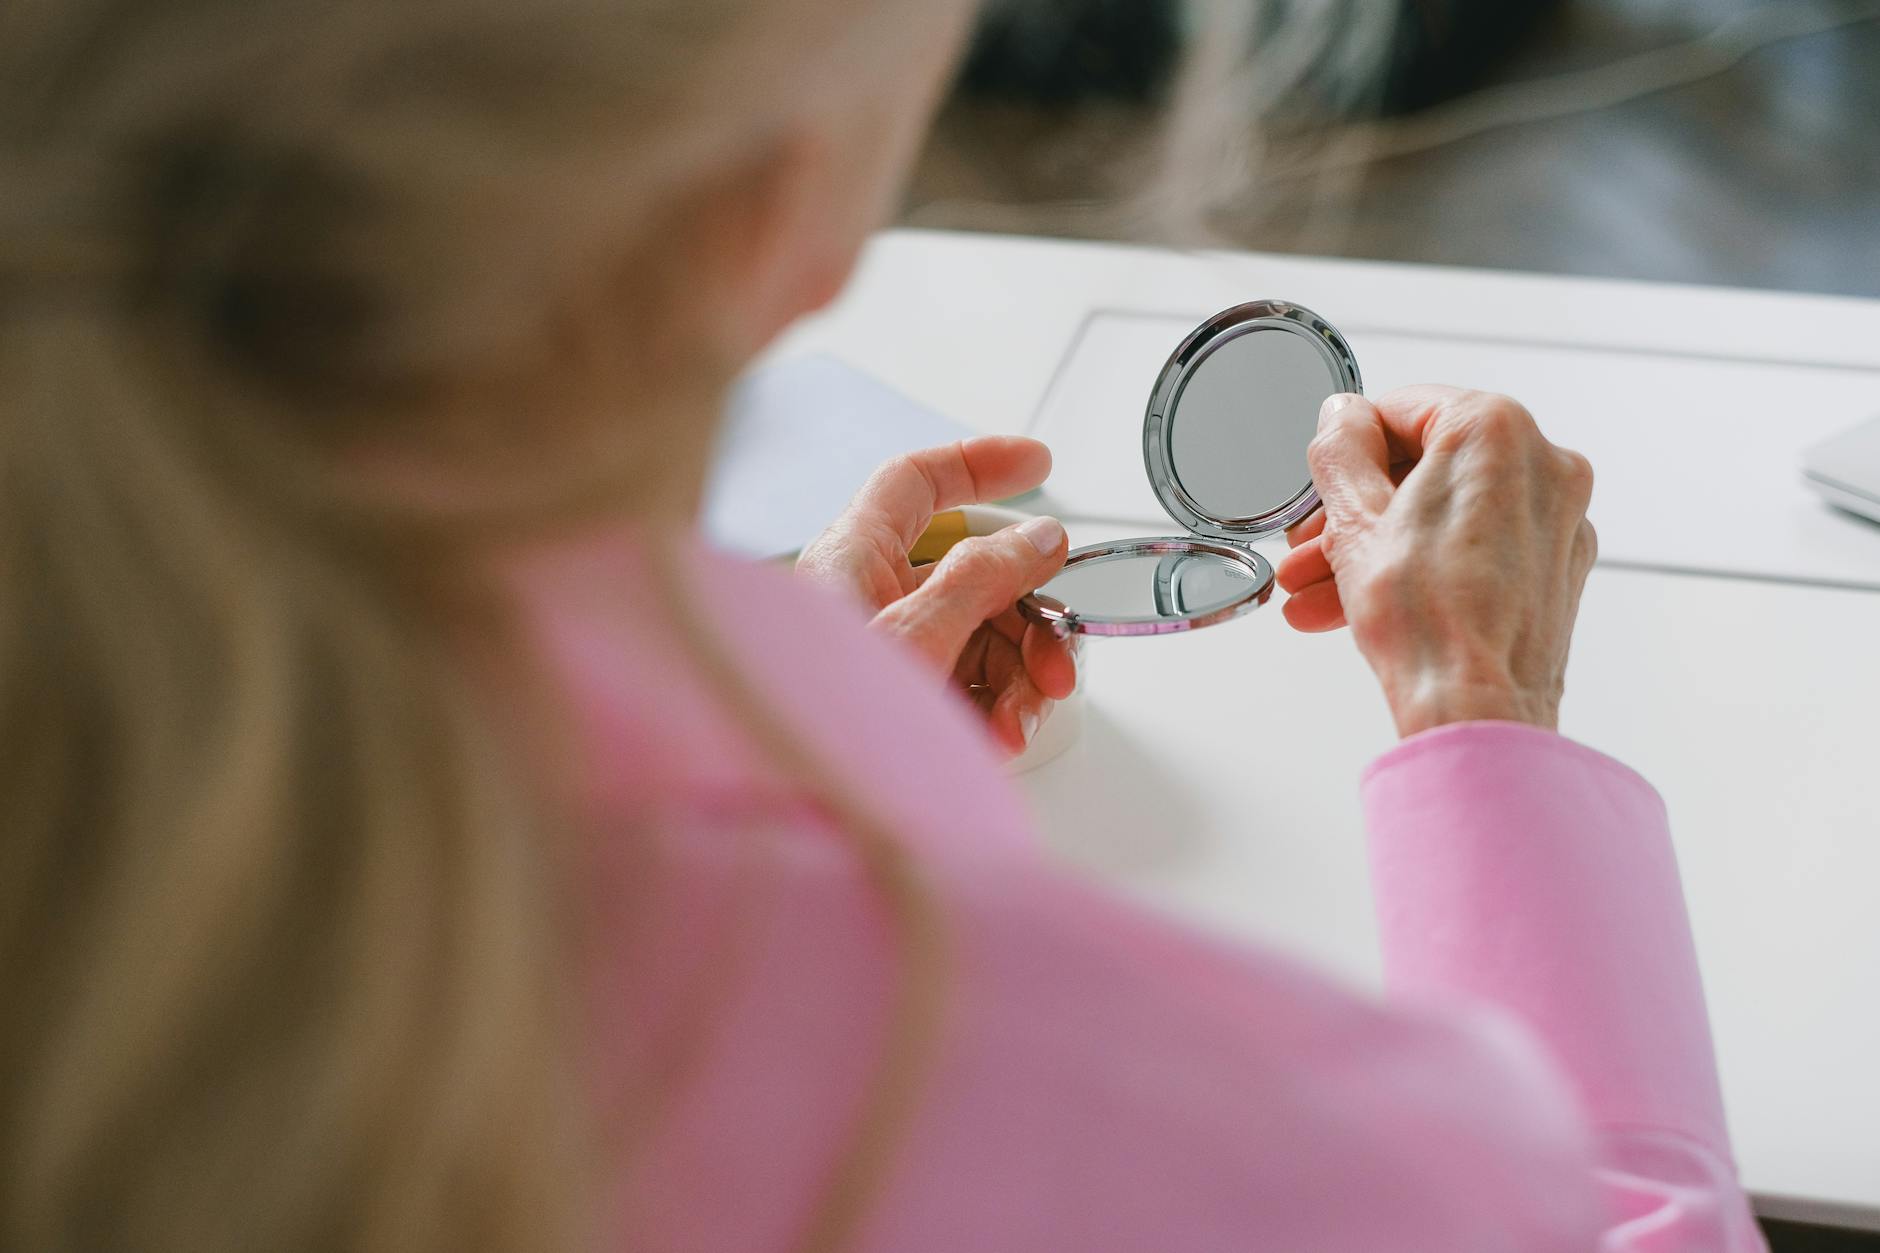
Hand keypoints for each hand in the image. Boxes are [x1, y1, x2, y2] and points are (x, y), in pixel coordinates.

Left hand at [797, 437, 1074, 755]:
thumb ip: (980, 579)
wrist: (783, 810)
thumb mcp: (914, 636)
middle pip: (972, 572)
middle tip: (1056, 661)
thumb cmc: (815, 719)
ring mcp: (885, 651)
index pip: (919, 482)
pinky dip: (993, 709)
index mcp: (854, 554)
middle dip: (1027, 616)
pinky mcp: (898, 701)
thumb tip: (1036, 537)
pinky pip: (964, 686)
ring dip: (1016, 678)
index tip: (1036, 463)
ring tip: (1019, 720)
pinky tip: (997, 738)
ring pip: (978, 637)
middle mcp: (867, 596)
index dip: (977, 463)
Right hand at [1275, 386, 1597, 737]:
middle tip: (1310, 546)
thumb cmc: (1427, 623)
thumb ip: (1341, 448)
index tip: (1320, 488)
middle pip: (1424, 467)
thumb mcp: (1355, 519)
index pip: (1400, 411)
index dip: (1346, 452)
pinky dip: (1426, 565)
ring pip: (1446, 512)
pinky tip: (1367, 602)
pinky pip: (1477, 546)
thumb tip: (1342, 416)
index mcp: (1496, 430)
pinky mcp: (1557, 567)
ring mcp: (1558, 518)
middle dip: (1356, 512)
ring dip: (1379, 546)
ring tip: (1321, 590)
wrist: (1479, 712)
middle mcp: (1543, 464)